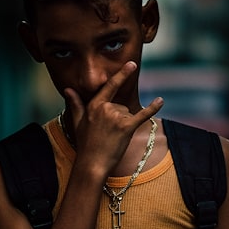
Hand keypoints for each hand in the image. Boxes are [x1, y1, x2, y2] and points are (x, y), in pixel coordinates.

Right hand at [63, 61, 162, 175]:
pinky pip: (142, 115)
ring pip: (128, 114)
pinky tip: (161, 100)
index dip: (122, 74)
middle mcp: (105, 108)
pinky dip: (153, 108)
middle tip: (107, 135)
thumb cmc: (85, 144)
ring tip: (113, 138)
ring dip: (124, 126)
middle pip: (121, 106)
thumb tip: (67, 89)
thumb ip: (76, 103)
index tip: (131, 63)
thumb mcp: (78, 122)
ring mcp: (116, 117)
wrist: (92, 164)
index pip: (110, 86)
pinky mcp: (126, 127)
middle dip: (118, 119)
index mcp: (94, 105)